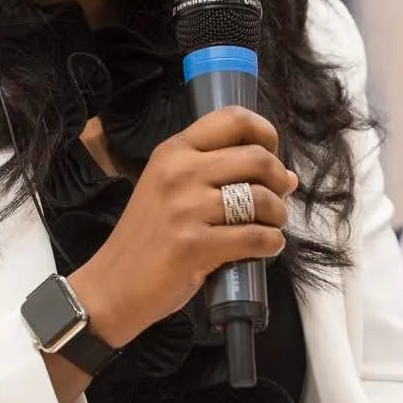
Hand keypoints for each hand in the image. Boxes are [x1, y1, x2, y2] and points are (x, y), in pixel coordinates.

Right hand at [68, 106, 294, 347]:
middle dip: (279, 180)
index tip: (271, 155)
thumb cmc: (146, 237)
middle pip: (257, 158)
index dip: (264, 133)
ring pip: (261, 199)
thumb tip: (289, 177)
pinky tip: (267, 247)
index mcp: (174, 151)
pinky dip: (272, 243)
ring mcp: (186, 208)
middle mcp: (179, 172)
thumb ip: (222, 177)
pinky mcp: (194, 245)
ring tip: (271, 226)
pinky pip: (255, 237)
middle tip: (277, 199)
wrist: (113, 284)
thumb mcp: (173, 191)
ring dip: (278, 215)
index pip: (232, 118)